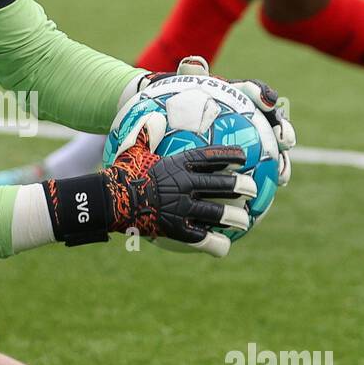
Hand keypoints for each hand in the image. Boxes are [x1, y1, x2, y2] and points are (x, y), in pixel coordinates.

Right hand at [42, 123, 254, 257]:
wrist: (110, 199)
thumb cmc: (121, 172)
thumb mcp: (134, 149)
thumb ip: (147, 133)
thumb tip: (153, 116)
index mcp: (178, 165)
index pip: (210, 157)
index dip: (229, 155)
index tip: (243, 156)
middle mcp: (185, 185)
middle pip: (221, 184)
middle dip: (241, 186)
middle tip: (252, 188)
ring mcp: (182, 207)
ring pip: (217, 213)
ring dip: (234, 217)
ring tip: (245, 220)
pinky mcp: (175, 228)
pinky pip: (200, 237)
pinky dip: (214, 243)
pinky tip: (223, 248)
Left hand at [149, 56, 295, 185]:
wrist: (169, 117)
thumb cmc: (176, 98)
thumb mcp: (180, 85)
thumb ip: (189, 73)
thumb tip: (193, 62)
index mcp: (239, 95)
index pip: (255, 92)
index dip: (264, 95)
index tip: (266, 101)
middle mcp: (252, 117)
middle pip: (275, 123)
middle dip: (284, 131)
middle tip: (285, 141)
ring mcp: (252, 139)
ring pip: (273, 151)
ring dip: (282, 162)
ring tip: (282, 176)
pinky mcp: (247, 160)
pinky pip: (257, 174)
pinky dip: (261, 186)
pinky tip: (259, 203)